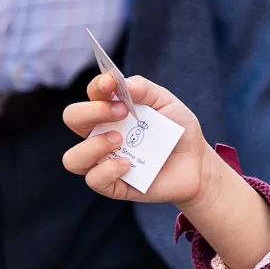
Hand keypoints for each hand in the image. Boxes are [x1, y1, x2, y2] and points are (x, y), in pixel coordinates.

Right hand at [61, 74, 269, 268]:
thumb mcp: (167, 103)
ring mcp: (104, 160)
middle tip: (121, 113)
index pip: (92, 94)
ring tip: (120, 140)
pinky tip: (128, 164)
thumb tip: (122, 83)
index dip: (97, 85)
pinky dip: (108, 170)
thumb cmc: (178, 130)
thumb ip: (145, 89)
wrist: (197, 164)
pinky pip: (94, 179)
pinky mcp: (113, 185)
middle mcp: (100, 134)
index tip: (112, 83)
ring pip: (72, 158)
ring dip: (93, 145)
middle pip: (72, 118)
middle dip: (91, 111)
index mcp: (110, 109)